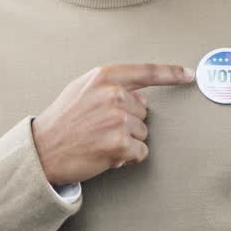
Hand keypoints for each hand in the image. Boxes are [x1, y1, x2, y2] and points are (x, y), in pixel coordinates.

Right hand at [31, 63, 194, 185]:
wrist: (42, 150)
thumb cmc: (63, 121)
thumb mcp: (82, 90)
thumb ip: (112, 86)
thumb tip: (142, 97)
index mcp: (105, 76)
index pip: (146, 71)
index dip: (171, 73)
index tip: (189, 74)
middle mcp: (113, 94)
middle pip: (145, 111)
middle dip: (129, 123)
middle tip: (101, 129)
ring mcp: (117, 119)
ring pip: (143, 133)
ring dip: (127, 142)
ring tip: (100, 141)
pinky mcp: (120, 143)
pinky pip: (140, 152)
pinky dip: (128, 158)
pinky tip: (107, 155)